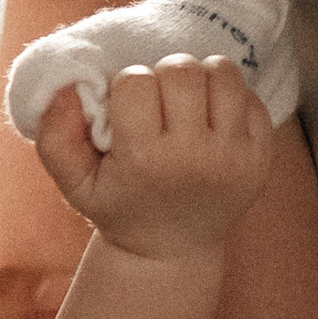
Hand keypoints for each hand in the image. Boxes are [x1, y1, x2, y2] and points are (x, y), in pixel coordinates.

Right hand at [33, 55, 274, 259]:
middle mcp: (195, 157)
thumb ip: (55, 135)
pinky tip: (212, 118)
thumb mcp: (73, 183)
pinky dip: (230, 98)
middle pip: (181, 70)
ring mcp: (236, 157)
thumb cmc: (119, 204)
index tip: (127, 111)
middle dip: (163, 75)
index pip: (136, 81)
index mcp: (145, 160)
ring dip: (200, 77)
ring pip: (222, 73)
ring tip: (187, 101)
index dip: (126, 87)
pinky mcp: (262, 156)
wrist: (171, 248)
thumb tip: (68, 86)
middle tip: (158, 102)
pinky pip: (251, 96)